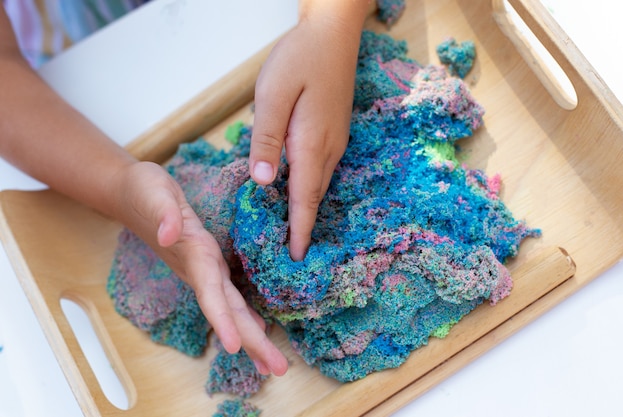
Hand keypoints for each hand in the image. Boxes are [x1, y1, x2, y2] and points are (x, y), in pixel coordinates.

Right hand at [110, 161, 287, 375]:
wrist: (133, 194)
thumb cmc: (145, 192)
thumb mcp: (155, 194)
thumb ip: (163, 214)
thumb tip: (168, 234)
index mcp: (193, 256)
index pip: (210, 294)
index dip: (222, 320)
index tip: (235, 347)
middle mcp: (201, 270)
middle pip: (228, 312)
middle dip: (251, 341)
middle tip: (277, 369)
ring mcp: (205, 270)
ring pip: (232, 308)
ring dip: (253, 336)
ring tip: (271, 363)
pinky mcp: (210, 262)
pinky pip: (232, 295)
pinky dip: (246, 315)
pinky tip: (259, 328)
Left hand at [249, 2, 366, 260]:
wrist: (333, 34)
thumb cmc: (299, 59)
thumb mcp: (273, 94)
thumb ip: (267, 138)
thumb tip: (263, 181)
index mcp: (310, 143)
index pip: (304, 198)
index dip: (300, 230)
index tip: (296, 258)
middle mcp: (328, 149)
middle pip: (314, 196)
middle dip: (303, 226)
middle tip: (290, 255)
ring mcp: (335, 141)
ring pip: (319, 185)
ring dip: (306, 210)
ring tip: (293, 233)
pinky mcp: (333, 133)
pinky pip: (321, 170)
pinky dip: (310, 190)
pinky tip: (298, 194)